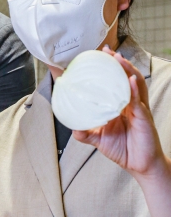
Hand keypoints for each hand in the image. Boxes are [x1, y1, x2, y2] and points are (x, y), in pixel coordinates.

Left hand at [73, 48, 167, 177]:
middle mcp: (131, 103)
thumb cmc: (123, 149)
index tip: (100, 55)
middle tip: (107, 51)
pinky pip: (139, 102)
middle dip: (119, 63)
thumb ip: (85, 133)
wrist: (139, 165)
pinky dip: (135, 90)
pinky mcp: (144, 119)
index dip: (111, 68)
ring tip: (119, 59)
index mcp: (121, 105)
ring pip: (135, 85)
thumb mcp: (99, 139)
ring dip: (127, 70)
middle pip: (127, 77)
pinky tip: (131, 81)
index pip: (117, 82)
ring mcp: (139, 109)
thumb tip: (72, 128)